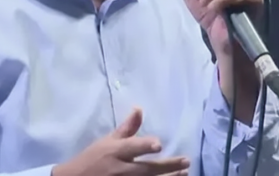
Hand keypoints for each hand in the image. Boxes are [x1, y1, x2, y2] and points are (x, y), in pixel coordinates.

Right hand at [52, 108, 189, 175]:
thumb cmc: (92, 159)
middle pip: (147, 169)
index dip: (145, 145)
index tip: (159, 144)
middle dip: (168, 166)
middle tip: (186, 162)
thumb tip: (139, 109)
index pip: (132, 147)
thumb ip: (127, 128)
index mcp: (116, 152)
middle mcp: (121, 169)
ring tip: (184, 174)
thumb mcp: (107, 142)